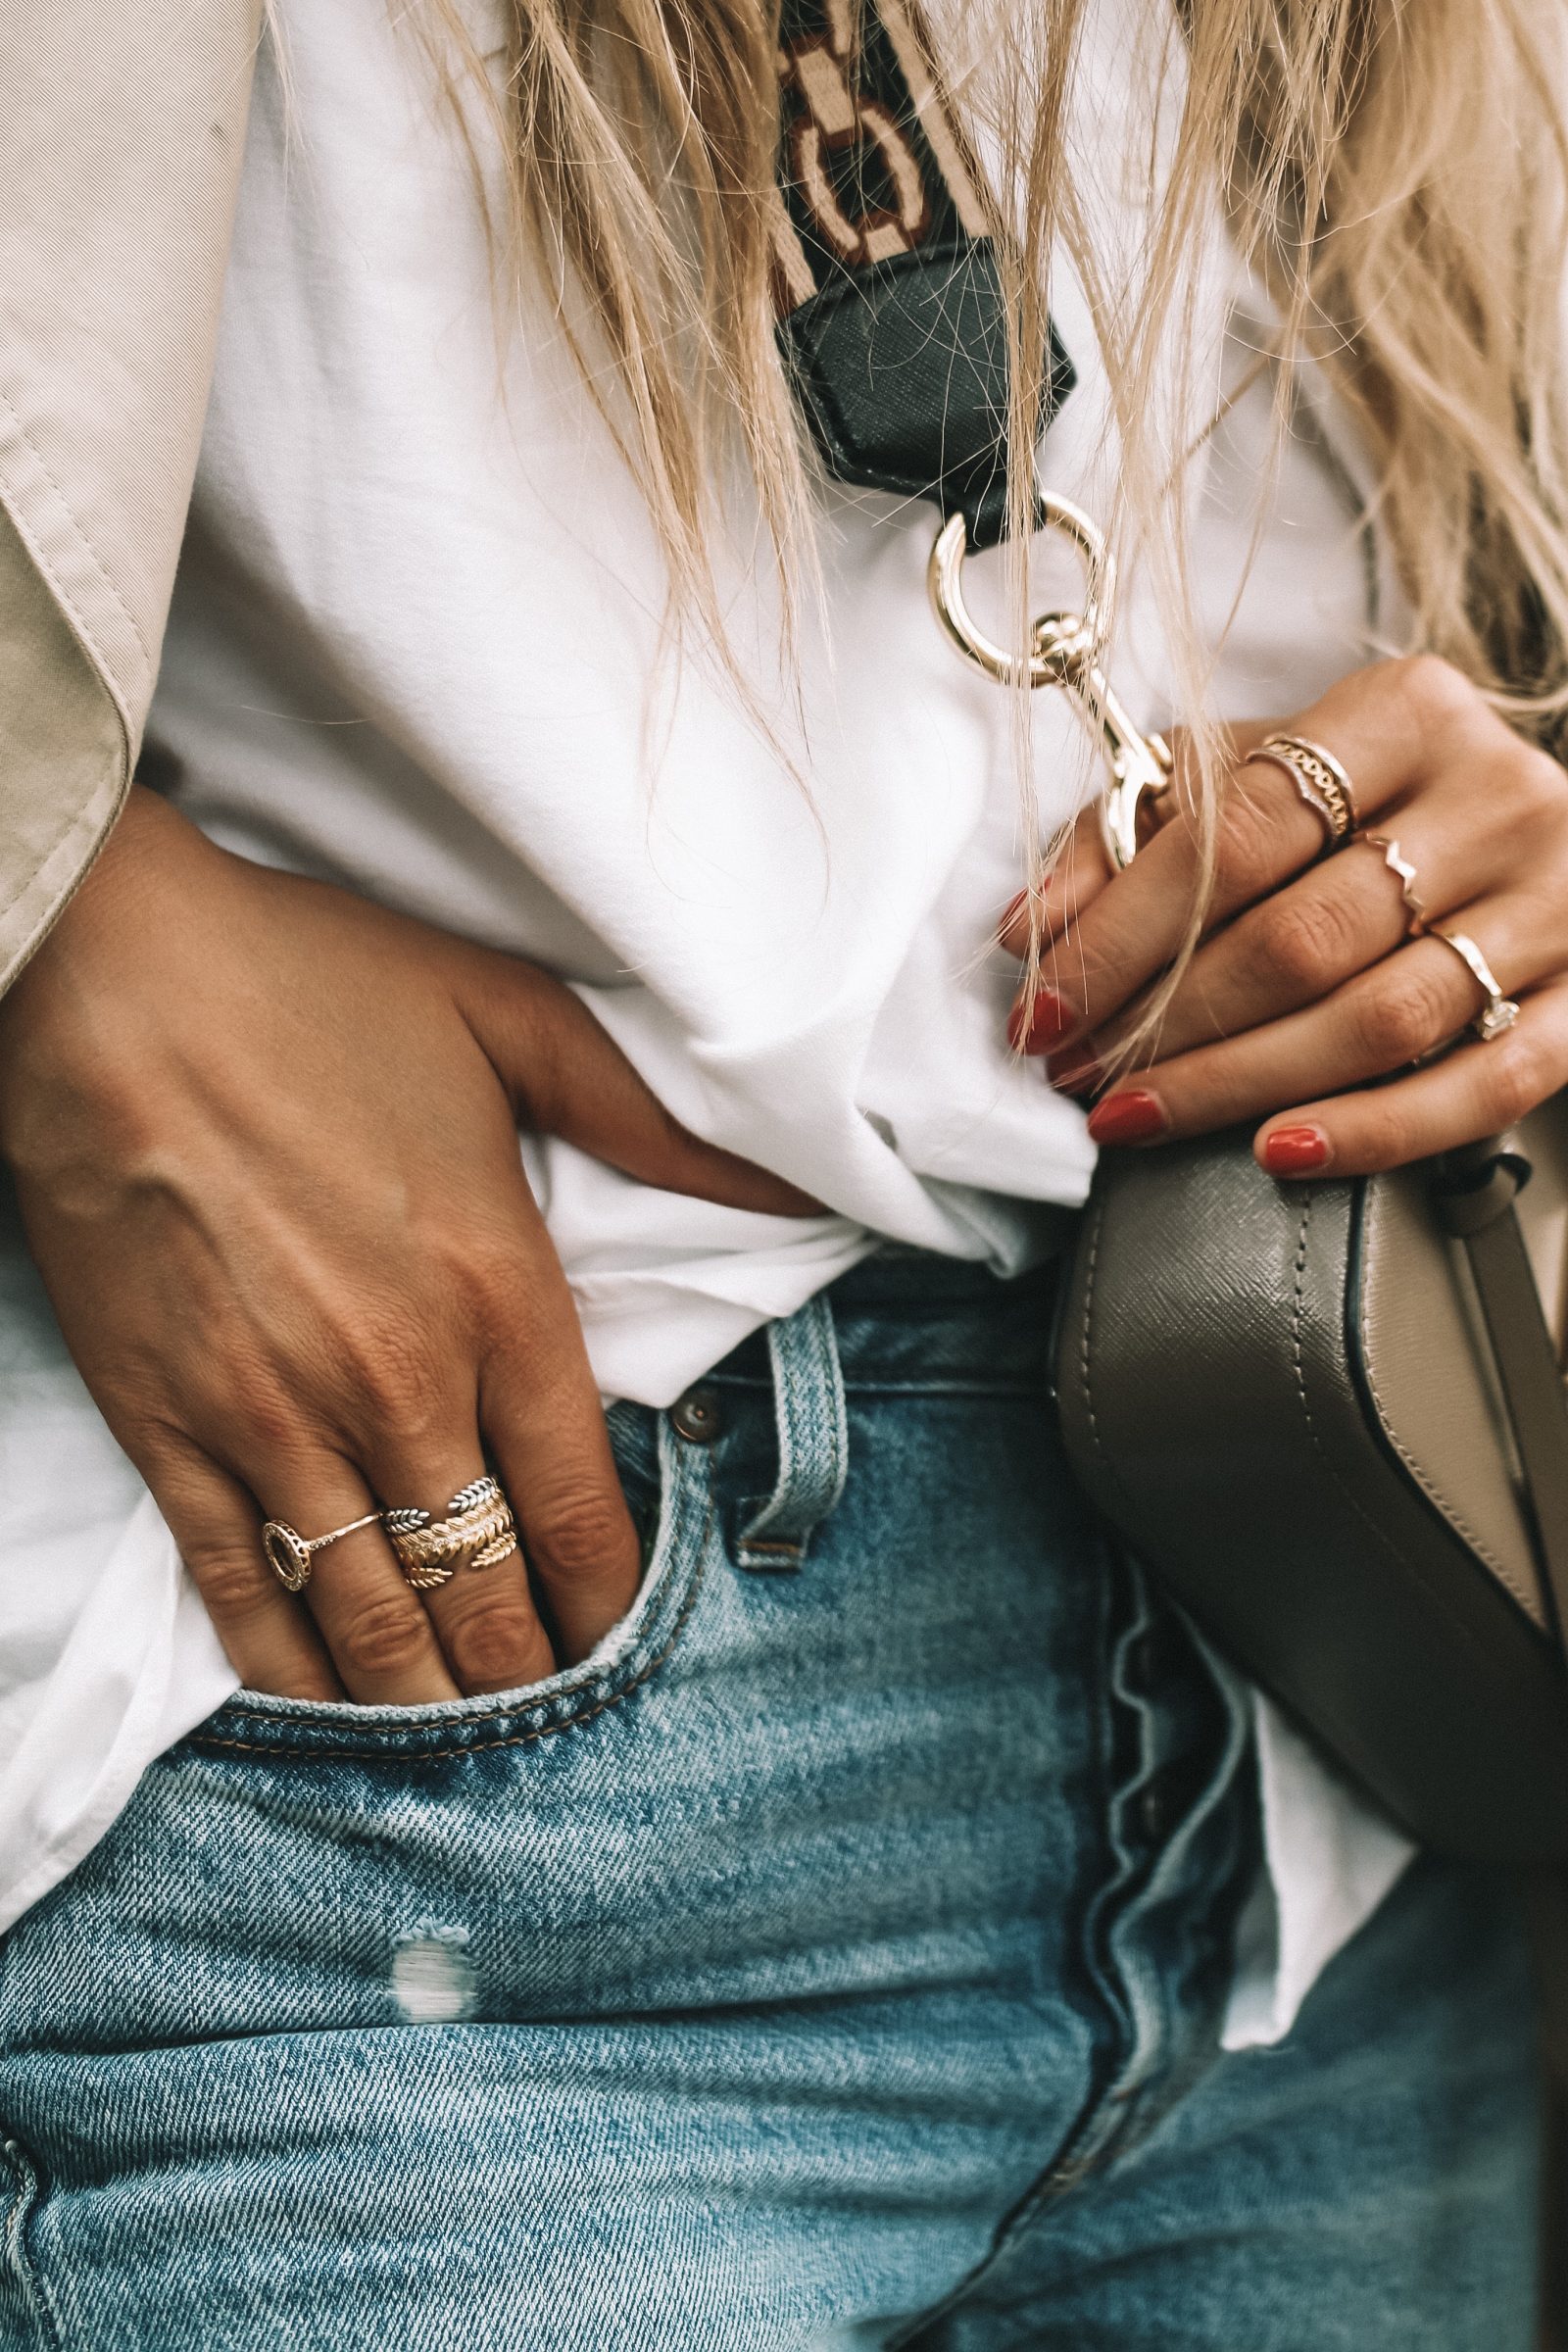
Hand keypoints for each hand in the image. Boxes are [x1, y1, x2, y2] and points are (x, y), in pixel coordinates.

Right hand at [0, 788, 813, 1703]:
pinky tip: (325, 1707)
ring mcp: (273, 1417)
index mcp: (497, 1295)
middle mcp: (396, 1384)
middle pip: (482, 1590)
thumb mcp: (514, 1020)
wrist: (103, 973)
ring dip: (425, 1699)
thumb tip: (805, 1184)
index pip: (578, 1512)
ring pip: (368, 1619)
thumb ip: (660, 1125)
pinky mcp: (166, 1424)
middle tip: (555, 1721)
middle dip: (528, 1672)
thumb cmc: (314, 984)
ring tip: (463, 1744)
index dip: (609, 1605)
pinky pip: (239, 1585)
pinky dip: (288, 1667)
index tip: (624, 1644)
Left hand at [1000, 657, 1567, 1175]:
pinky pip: (1484, 1086)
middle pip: (1304, 937)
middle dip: (1169, 1023)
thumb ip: (1131, 832)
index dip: (1126, 932)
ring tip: (1140, 1117)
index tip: (1045, 1007)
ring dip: (1239, 1083)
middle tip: (1084, 1075)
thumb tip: (1032, 931)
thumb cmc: (1365, 802)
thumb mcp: (1251, 776)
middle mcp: (1495, 796)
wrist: (1522, 827)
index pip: (1241, 832)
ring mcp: (1558, 900)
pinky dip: (1374, 1132)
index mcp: (1405, 713)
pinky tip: (1278, 1152)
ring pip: (1381, 1019)